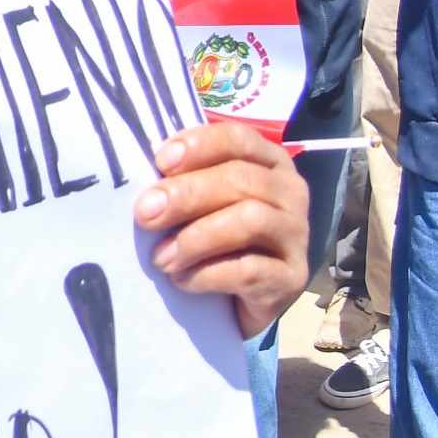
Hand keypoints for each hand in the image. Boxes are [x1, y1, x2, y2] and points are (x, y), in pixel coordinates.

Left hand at [135, 119, 309, 337]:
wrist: (239, 298)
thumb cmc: (212, 236)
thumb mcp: (199, 202)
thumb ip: (180, 181)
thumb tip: (141, 181)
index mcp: (267, 161)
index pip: (238, 139)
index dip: (199, 146)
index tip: (160, 162)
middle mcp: (289, 192)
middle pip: (241, 179)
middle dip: (187, 194)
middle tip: (145, 214)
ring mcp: (296, 235)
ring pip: (251, 221)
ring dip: (196, 238)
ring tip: (161, 257)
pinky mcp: (293, 278)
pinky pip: (251, 270)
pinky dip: (208, 274)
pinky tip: (181, 279)